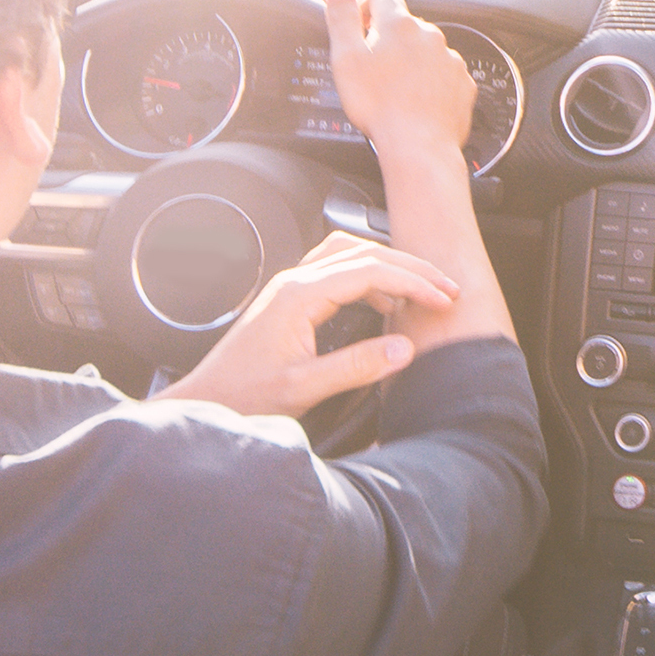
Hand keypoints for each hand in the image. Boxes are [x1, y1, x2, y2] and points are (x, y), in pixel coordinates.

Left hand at [166, 233, 456, 420]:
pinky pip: (336, 270)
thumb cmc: (245, 396)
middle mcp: (294, 282)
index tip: (442, 299)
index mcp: (298, 295)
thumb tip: (404, 348)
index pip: (370, 271)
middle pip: (364, 253)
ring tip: (422, 289)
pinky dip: (369, 276)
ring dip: (390, 266)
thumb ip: (356, 367)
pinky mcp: (290, 300)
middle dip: (411, 267)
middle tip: (446, 288)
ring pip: (350, 255)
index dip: (413, 282)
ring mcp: (290, 287)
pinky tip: (384, 299)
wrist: (208, 401)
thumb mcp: (305, 388)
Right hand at [322, 0, 475, 173]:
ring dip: (409, 63)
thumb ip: (341, 17)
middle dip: (386, 41)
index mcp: (400, 26)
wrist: (418, 146)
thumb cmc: (381, 107)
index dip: (364, 9)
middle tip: (370, 70)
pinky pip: (442, 75)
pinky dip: (428, 84)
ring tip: (392, 91)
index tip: (358, 30)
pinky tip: (413, 102)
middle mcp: (430, 37)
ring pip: (424, 52)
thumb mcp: (346, 58)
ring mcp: (450, 61)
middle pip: (404, 26)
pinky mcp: (462, 85)